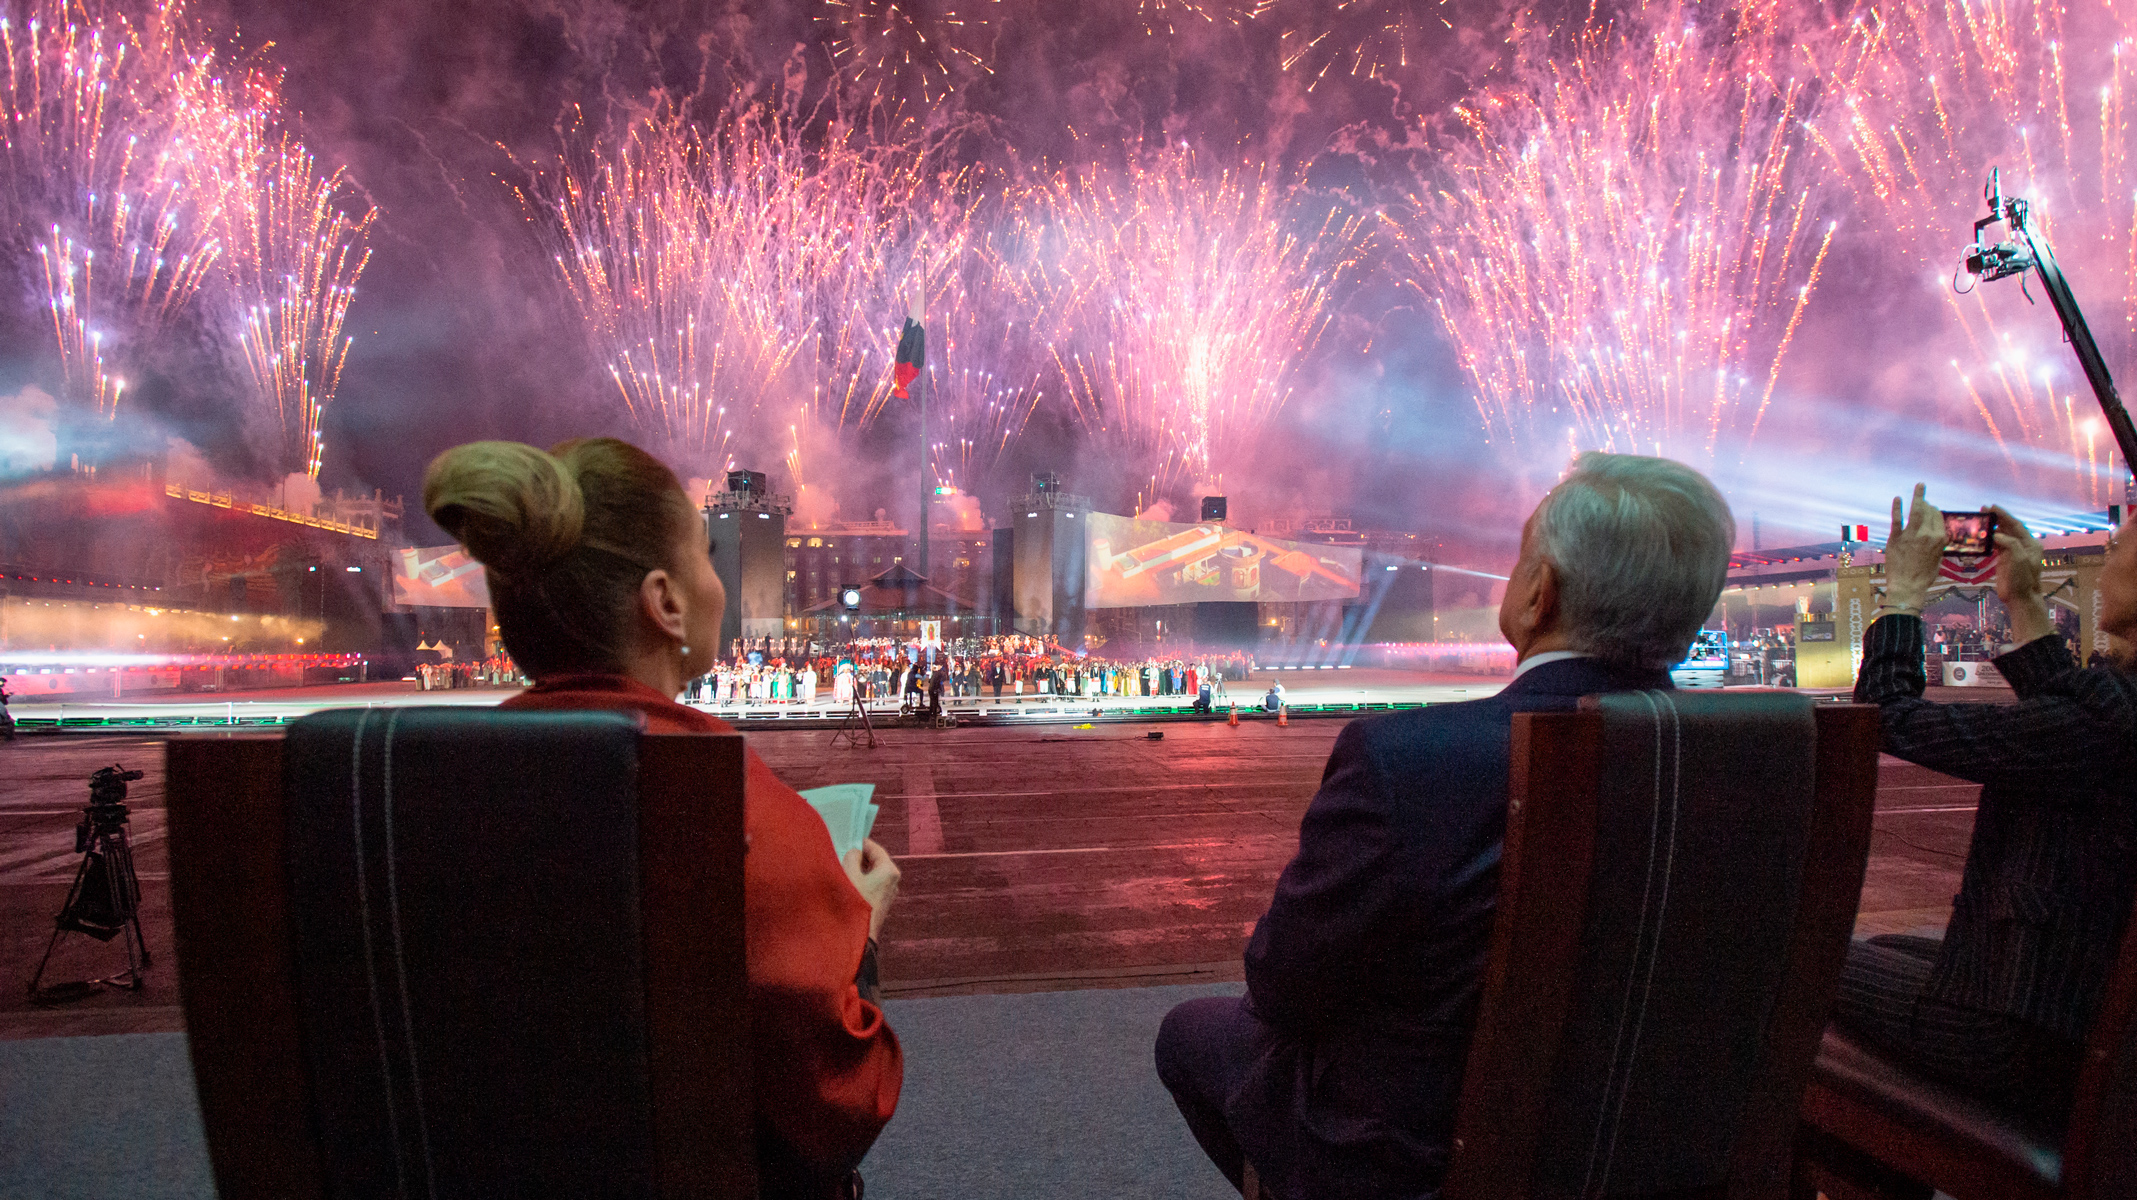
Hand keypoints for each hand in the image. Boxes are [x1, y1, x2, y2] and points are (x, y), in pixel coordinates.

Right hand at [842, 838, 899, 940]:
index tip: (845, 842)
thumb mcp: (849, 873)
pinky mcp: (882, 904)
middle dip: (859, 858)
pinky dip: (861, 882)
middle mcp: (893, 880)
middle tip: (842, 856)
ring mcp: (889, 893)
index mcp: (889, 870)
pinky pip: (872, 885)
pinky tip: (848, 886)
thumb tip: (855, 853)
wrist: (859, 936)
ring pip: (872, 874)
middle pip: (874, 861)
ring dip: (858, 871)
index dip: (859, 843)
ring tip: (842, 871)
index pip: (874, 848)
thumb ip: (852, 857)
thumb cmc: (854, 902)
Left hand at [1882, 483, 1946, 609]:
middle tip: (1923, 499)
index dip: (1935, 511)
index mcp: (1940, 539)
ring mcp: (1911, 535)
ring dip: (1918, 496)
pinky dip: (1897, 507)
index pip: (1939, 517)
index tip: (1932, 508)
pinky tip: (1897, 498)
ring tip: (1920, 486)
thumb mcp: (1938, 559)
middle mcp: (1927, 534)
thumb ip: (1938, 544)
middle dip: (1927, 504)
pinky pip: (1897, 520)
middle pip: (1929, 512)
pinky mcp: (1896, 538)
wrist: (1908, 586)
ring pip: (1916, 511)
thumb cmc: (1924, 576)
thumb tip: (1938, 535)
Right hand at [1989, 505, 2043, 605]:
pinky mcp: (2005, 560)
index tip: (1991, 507)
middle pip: (2009, 528)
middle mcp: (2023, 545)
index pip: (2015, 524)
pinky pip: (1997, 546)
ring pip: (2002, 536)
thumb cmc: (2022, 578)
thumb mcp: (2018, 558)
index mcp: (2030, 543)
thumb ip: (2008, 543)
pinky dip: (1989, 540)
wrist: (2020, 598)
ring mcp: (2014, 553)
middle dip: (1996, 519)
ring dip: (1991, 528)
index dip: (2004, 515)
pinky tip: (1980, 537)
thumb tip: (1994, 534)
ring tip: (1979, 522)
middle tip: (1983, 510)